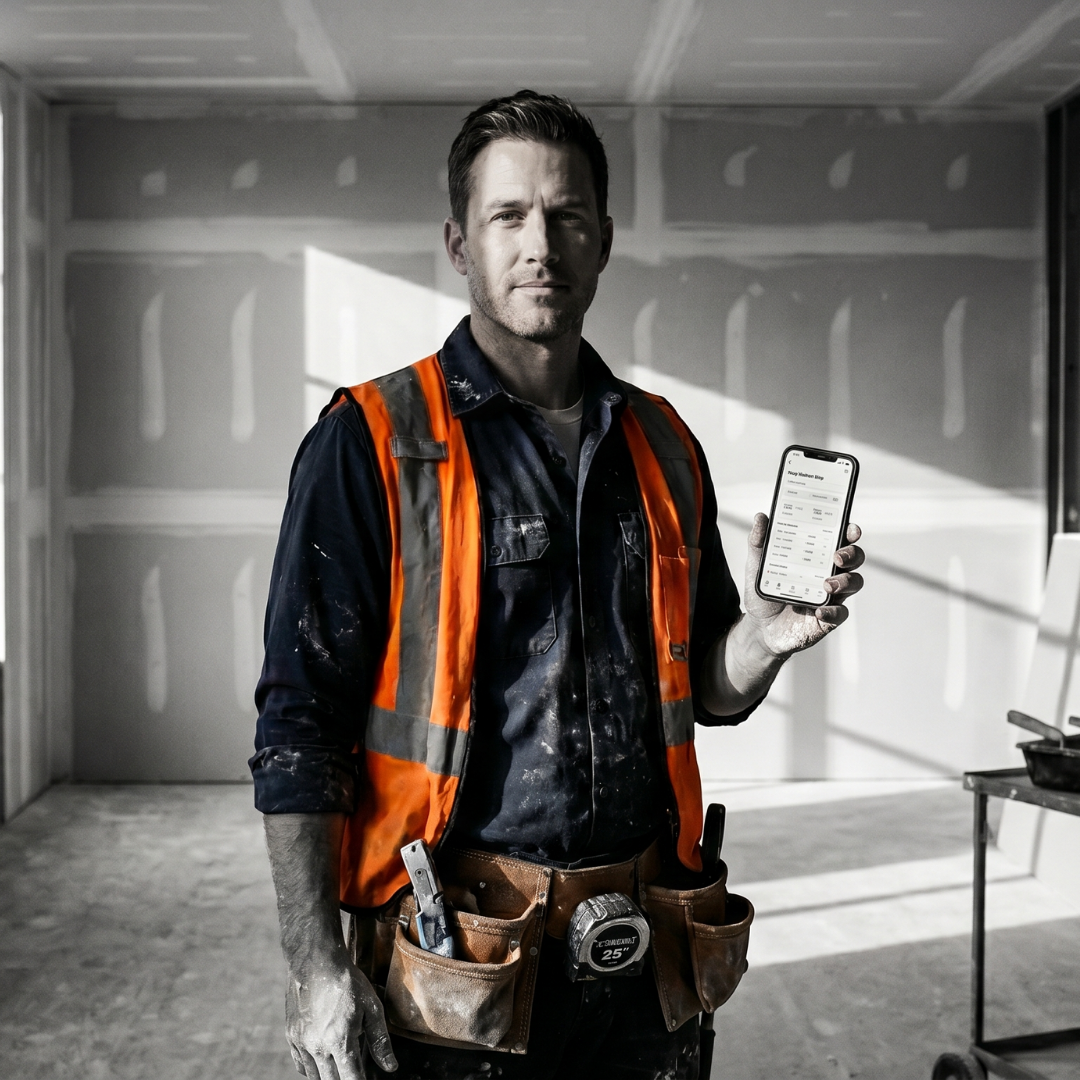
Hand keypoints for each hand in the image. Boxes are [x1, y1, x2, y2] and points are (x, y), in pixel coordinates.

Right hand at [285, 960, 396, 1078]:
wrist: (315, 962)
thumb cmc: (347, 982)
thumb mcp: (371, 1008)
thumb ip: (380, 1041)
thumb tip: (390, 1067)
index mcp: (338, 1040)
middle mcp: (317, 1046)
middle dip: (345, 1079)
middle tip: (355, 1069)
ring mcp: (301, 1043)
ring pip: (314, 1078)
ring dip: (329, 1076)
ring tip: (342, 1064)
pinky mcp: (291, 1037)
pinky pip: (301, 1066)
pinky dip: (313, 1069)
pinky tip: (324, 1060)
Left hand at [743, 512, 863, 657]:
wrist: (761, 626)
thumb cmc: (767, 590)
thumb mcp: (758, 566)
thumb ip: (759, 542)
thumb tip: (761, 517)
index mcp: (818, 556)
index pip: (841, 539)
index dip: (850, 532)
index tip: (850, 528)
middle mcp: (830, 572)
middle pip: (855, 558)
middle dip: (852, 554)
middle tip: (837, 556)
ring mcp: (833, 596)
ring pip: (854, 583)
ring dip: (845, 581)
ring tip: (826, 584)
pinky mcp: (830, 617)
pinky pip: (841, 614)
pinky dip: (833, 611)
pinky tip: (819, 611)